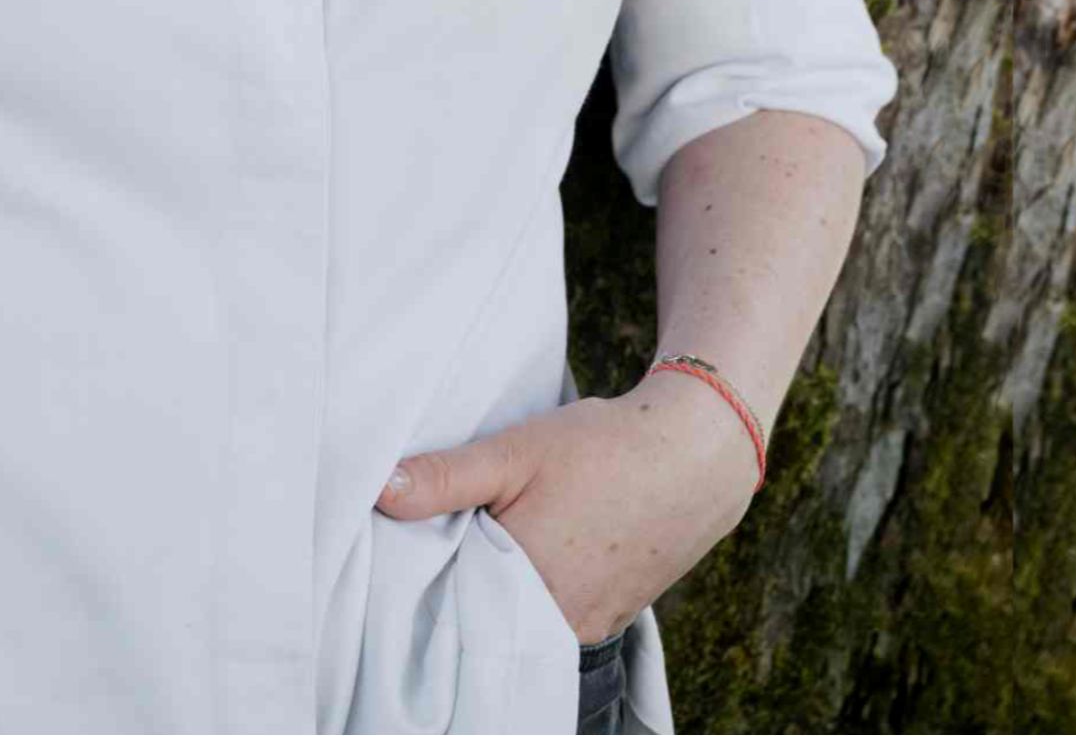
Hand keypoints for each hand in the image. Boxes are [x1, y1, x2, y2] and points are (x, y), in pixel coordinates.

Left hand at [372, 381, 757, 645]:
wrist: (695, 455)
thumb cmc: (603, 448)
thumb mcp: (516, 451)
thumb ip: (446, 476)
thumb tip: (380, 491)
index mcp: (525, 585)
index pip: (448, 604)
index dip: (423, 579)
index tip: (405, 549)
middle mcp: (556, 623)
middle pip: (482, 621)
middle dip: (458, 588)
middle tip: (445, 541)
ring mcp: (585, 628)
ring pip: (519, 623)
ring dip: (498, 593)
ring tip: (488, 544)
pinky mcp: (607, 622)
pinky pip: (553, 624)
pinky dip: (534, 597)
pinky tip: (531, 556)